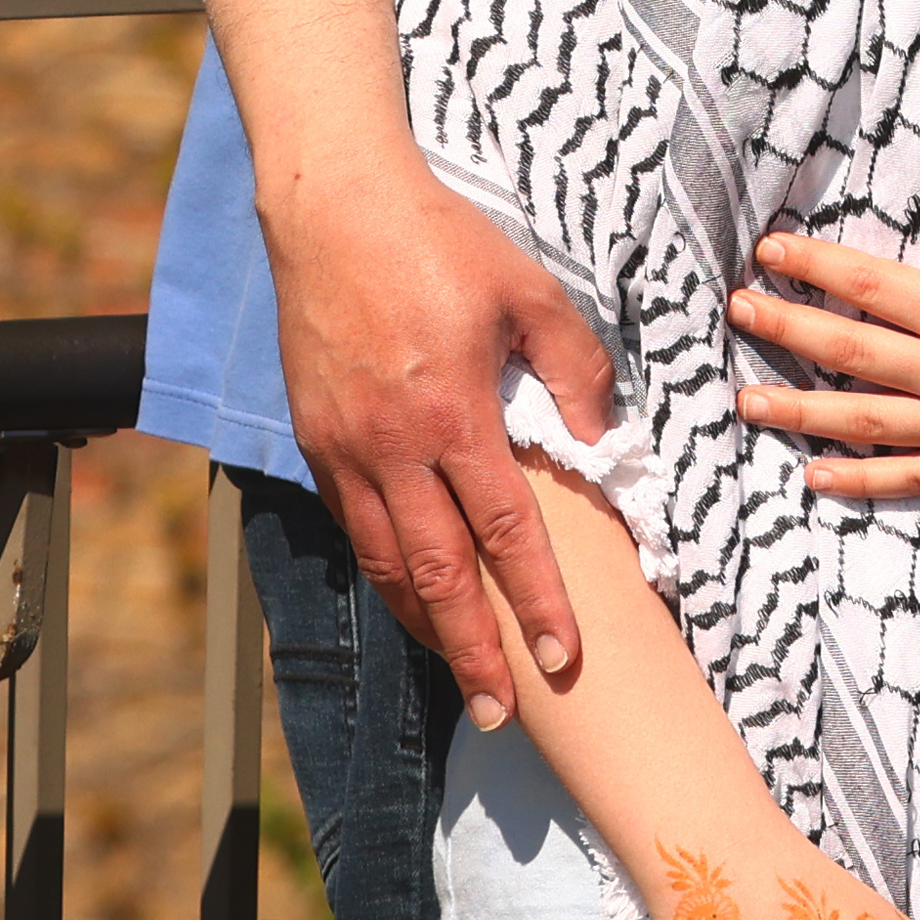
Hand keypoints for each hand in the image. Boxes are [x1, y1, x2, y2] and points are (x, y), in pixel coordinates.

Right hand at [272, 165, 617, 721]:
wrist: (334, 209)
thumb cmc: (441, 244)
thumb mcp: (532, 294)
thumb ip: (576, 372)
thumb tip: (604, 443)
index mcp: (452, 415)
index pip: (505, 533)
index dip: (536, 601)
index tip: (562, 658)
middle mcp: (391, 447)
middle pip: (436, 575)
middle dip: (472, 649)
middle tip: (500, 710)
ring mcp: (344, 449)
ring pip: (386, 563)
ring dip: (424, 627)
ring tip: (461, 675)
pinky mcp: (315, 440)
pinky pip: (355, 527)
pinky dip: (386, 574)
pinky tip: (413, 600)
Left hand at [731, 149, 919, 495]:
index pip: (871, 286)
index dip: (814, 267)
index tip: (769, 252)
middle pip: (849, 352)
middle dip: (785, 329)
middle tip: (737, 312)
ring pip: (862, 422)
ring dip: (797, 411)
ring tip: (745, 400)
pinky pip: (907, 480)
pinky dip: (856, 480)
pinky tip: (813, 476)